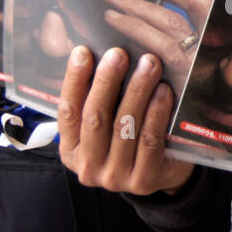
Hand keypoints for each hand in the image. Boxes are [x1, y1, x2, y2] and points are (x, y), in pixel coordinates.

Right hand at [58, 45, 193, 195]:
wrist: (162, 176)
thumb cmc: (129, 139)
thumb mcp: (106, 124)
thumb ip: (97, 100)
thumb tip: (99, 54)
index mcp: (71, 151)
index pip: (67, 112)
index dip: (74, 81)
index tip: (83, 52)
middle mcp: (88, 167)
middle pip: (95, 118)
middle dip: (106, 81)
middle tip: (119, 54)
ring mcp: (115, 177)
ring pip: (124, 126)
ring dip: (137, 91)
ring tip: (148, 65)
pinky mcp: (143, 180)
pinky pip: (149, 140)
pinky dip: (156, 113)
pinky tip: (164, 91)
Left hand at [96, 0, 213, 96]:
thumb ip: (221, 46)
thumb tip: (210, 15)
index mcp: (231, 36)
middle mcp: (222, 46)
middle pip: (187, 4)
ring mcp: (206, 61)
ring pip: (168, 22)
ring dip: (136, 2)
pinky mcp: (188, 79)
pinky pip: (158, 46)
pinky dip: (134, 28)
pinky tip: (113, 18)